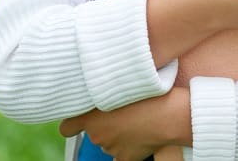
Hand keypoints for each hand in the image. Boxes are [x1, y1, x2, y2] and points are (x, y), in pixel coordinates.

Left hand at [59, 88, 190, 160]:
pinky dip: (128, 150)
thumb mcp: (123, 84)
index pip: (67, 128)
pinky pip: (121, 155)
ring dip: (118, 134)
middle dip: (105, 125)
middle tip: (124, 111)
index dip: (73, 124)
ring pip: (109, 142)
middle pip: (94, 132)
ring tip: (138, 120)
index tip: (79, 120)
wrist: (170, 115)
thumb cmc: (150, 95)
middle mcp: (96, 135)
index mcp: (90, 116)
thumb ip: (106, 91)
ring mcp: (110, 148)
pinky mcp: (124, 158)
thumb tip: (103, 92)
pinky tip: (141, 138)